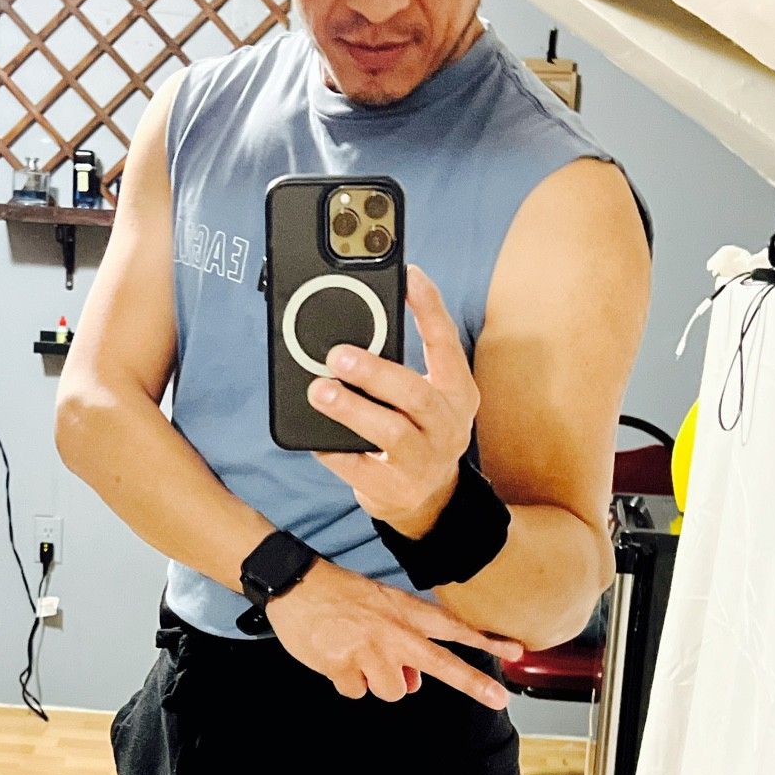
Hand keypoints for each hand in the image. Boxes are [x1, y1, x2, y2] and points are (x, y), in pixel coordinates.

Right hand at [266, 560, 521, 706]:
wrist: (297, 585)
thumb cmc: (341, 595)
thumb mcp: (381, 608)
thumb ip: (404, 642)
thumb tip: (414, 683)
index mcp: (405, 613)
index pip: (454, 628)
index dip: (486, 640)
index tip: (516, 651)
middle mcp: (394, 633)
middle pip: (440, 664)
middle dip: (473, 683)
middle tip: (499, 698)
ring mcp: (370, 652)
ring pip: (394, 691)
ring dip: (379, 682)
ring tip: (358, 656)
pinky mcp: (343, 668)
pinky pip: (357, 692)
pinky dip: (347, 682)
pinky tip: (336, 659)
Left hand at [308, 264, 479, 537]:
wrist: (428, 499)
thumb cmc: (418, 431)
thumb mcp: (423, 396)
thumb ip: (399, 364)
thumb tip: (352, 323)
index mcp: (458, 393)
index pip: (447, 344)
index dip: (430, 308)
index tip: (409, 276)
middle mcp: (448, 426)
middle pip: (416, 393)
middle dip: (375, 372)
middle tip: (338, 355)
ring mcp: (424, 461)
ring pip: (390, 431)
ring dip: (351, 409)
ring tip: (320, 391)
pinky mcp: (395, 489)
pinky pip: (360, 467)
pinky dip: (334, 449)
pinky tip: (316, 436)